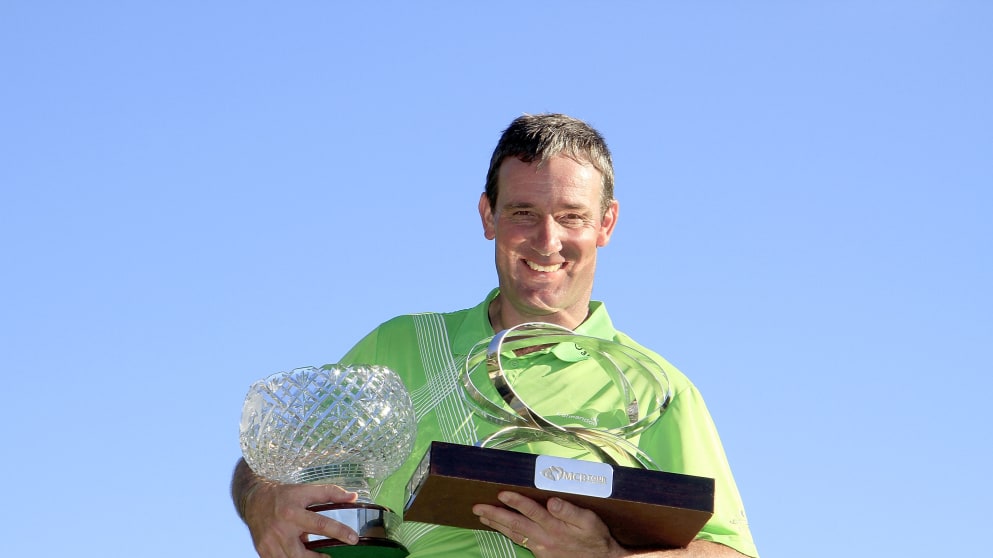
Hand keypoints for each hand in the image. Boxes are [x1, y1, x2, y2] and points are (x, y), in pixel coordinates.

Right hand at [244, 480, 360, 557]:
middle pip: (302, 554)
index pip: (320, 524)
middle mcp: (280, 529)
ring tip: (319, 557)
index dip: (339, 532)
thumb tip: (353, 497)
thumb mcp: (306, 490)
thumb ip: (330, 493)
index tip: (353, 539)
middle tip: (331, 557)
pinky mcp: (263, 552)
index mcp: (293, 512)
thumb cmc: (284, 496)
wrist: (254, 501)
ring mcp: (270, 543)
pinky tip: (301, 556)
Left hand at [473, 491, 626, 557]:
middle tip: (477, 507)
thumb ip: (570, 510)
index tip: (502, 493)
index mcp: (555, 526)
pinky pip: (519, 541)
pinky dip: (506, 533)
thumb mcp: (589, 521)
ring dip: (496, 524)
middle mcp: (544, 537)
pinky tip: (499, 527)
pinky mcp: (540, 553)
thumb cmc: (595, 537)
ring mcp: (540, 547)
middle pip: (515, 524)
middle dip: (495, 514)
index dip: (516, 501)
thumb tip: (552, 500)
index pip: (531, 511)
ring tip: (481, 515)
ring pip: (514, 534)